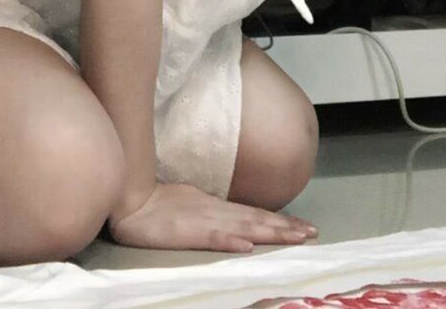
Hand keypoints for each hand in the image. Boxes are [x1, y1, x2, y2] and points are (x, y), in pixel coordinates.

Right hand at [107, 182, 316, 252]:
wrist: (132, 199)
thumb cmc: (158, 203)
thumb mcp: (191, 204)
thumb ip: (213, 213)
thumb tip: (235, 222)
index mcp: (216, 207)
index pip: (254, 214)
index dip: (280, 220)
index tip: (304, 227)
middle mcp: (216, 212)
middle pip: (257, 220)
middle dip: (286, 227)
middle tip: (313, 233)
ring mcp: (203, 221)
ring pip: (243, 228)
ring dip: (270, 233)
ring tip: (294, 238)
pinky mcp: (187, 233)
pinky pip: (212, 238)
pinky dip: (230, 242)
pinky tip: (246, 247)